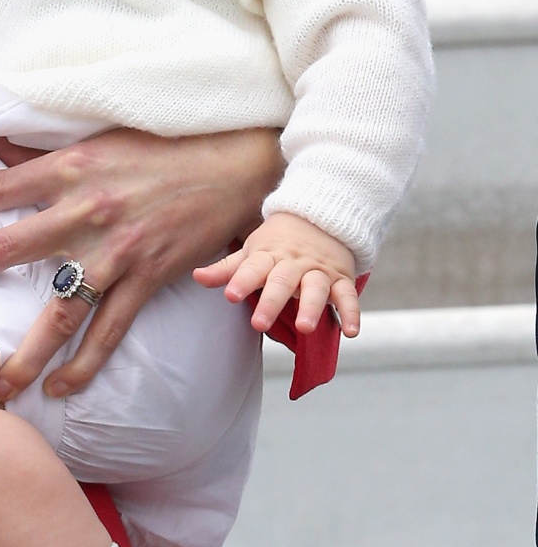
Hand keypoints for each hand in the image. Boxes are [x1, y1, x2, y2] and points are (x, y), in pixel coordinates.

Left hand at [0, 125, 282, 400]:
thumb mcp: (98, 136)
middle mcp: (85, 211)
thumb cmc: (164, 146)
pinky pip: (109, 331)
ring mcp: (116, 251)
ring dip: (26, 351)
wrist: (233, 165)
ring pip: (59, 310)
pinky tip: (62, 388)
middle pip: (9, 248)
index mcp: (70, 168)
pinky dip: (85, 364)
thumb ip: (43, 150)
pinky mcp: (146, 278)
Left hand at [193, 211, 359, 336]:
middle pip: (282, 281)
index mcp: (269, 255)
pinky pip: (348, 296)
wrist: (321, 215)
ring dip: (310, 307)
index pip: (253, 268)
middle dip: (271, 302)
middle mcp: (293, 263)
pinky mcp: (341, 279)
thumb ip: (227, 268)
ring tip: (304, 328)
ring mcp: (318, 271)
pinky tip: (350, 332)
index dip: (242, 281)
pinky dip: (351, 313)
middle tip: (259, 324)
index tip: (231, 296)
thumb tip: (196, 276)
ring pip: (315, 288)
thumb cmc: (278, 241)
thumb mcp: (252, 250)